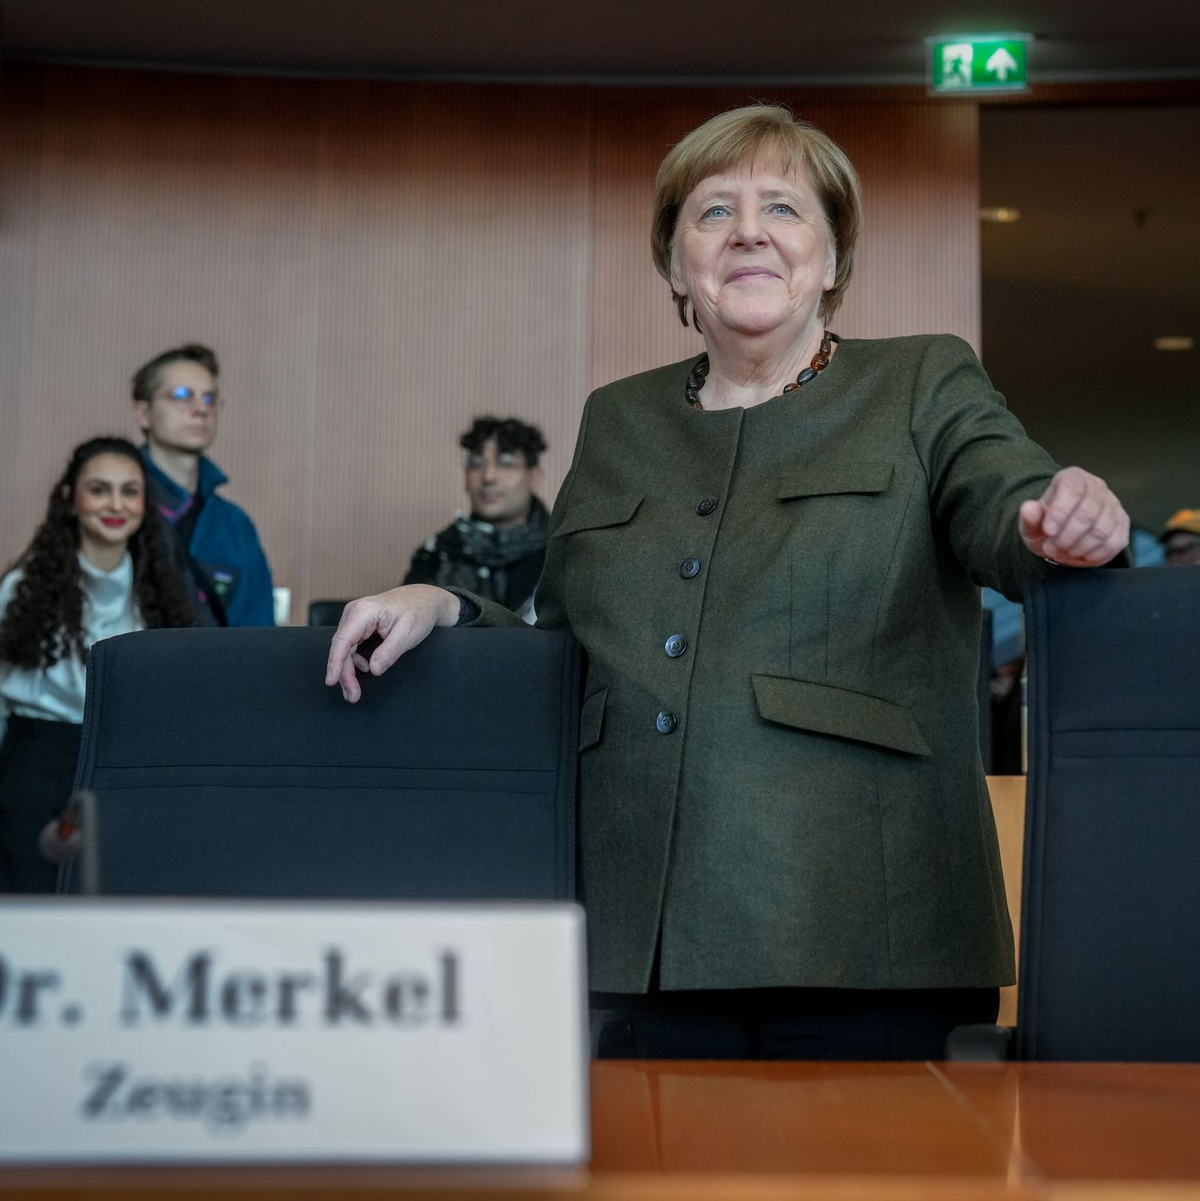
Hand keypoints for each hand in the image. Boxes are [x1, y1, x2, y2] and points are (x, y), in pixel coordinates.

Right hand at [324, 585, 459, 702]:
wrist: (424, 600)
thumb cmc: (418, 612)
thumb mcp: (407, 635)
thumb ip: (389, 652)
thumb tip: (373, 670)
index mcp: (364, 611)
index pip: (343, 640)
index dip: (335, 662)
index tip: (331, 681)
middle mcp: (354, 612)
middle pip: (341, 647)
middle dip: (344, 673)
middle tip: (352, 696)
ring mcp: (354, 617)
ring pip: (344, 648)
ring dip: (347, 670)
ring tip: (354, 691)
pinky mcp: (358, 623)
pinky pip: (350, 645)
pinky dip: (353, 660)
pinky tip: (363, 669)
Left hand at [1019, 467, 1129, 566]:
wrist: (1062, 535)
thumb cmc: (1047, 526)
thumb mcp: (1031, 525)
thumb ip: (1029, 517)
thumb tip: (1028, 508)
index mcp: (1072, 478)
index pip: (1072, 489)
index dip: (1060, 512)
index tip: (1048, 531)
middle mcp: (1096, 487)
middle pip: (1087, 513)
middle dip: (1066, 537)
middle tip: (1051, 548)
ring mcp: (1113, 504)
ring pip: (1101, 530)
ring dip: (1079, 548)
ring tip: (1063, 552)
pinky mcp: (1122, 523)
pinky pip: (1113, 542)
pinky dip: (1094, 554)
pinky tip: (1080, 555)